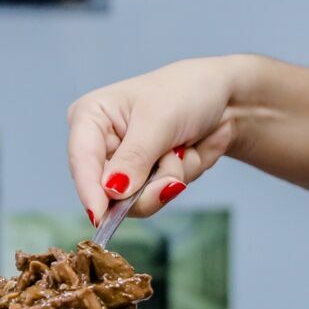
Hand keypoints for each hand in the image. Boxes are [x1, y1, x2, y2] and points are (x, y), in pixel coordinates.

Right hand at [69, 57, 243, 222]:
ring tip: (183, 148)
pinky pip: (159, 197)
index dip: (89, 191)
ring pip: (137, 200)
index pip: (82, 160)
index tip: (99, 216)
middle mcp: (101, 145)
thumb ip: (134, 158)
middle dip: (148, 184)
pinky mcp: (145, 180)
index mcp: (91, 117)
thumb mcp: (158, 120)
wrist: (226, 97)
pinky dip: (181, 176)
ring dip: (170, 177)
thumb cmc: (186, 91)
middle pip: (108, 191)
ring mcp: (124, 166)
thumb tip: (112, 191)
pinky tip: (188, 151)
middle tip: (174, 166)